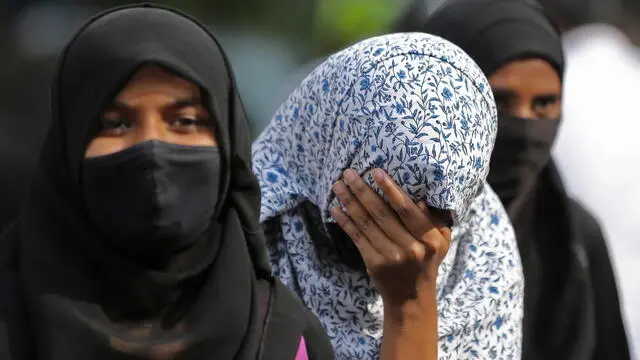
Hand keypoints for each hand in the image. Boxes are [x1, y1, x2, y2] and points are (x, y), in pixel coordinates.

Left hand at [330, 168, 450, 307]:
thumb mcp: (441, 241)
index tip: (376, 171)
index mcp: (429, 239)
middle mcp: (411, 248)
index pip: (407, 210)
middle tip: (348, 172)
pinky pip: (357, 237)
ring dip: (349, 202)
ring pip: (366, 223)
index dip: (390, 190)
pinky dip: (345, 221)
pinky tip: (335, 208)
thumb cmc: (427, 261)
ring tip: (337, 185)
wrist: (411, 297)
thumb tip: (420, 198)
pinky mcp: (374, 263)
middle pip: (381, 213)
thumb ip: (434, 220)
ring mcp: (391, 257)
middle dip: (362, 190)